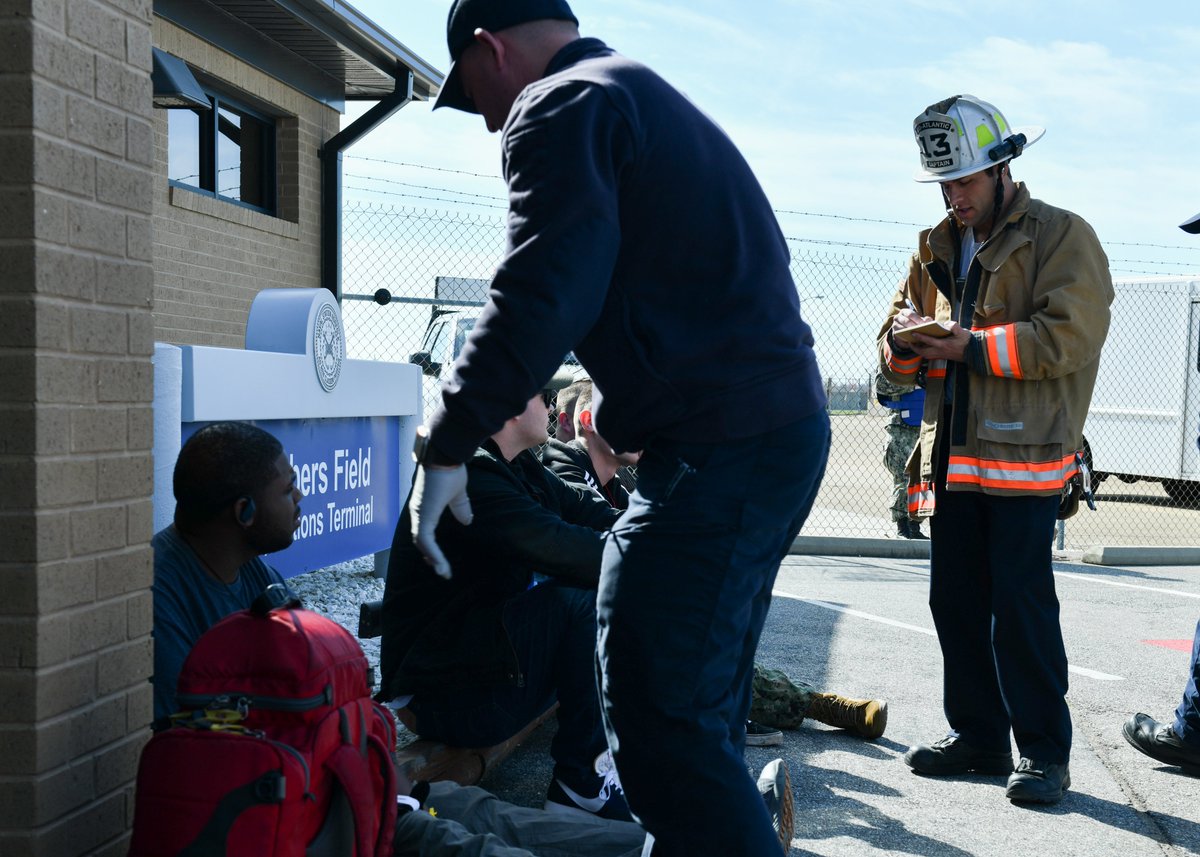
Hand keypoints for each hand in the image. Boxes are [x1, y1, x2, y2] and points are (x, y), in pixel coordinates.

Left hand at [409, 463, 472, 578]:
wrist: (445, 455)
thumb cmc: (450, 469)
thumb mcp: (458, 493)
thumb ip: (460, 508)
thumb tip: (467, 521)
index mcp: (426, 507)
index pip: (424, 531)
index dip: (430, 546)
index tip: (438, 559)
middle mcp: (419, 512)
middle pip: (421, 540)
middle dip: (430, 556)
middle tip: (440, 569)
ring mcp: (420, 513)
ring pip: (422, 543)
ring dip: (432, 558)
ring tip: (442, 571)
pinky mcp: (423, 515)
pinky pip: (425, 540)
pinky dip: (432, 553)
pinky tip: (441, 564)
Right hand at [891, 307, 930, 334]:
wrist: (905, 332)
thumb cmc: (914, 324)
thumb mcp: (920, 321)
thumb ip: (925, 320)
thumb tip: (927, 321)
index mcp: (905, 312)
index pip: (911, 314)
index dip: (917, 319)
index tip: (924, 324)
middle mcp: (898, 317)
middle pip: (906, 321)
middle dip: (914, 326)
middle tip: (921, 331)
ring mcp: (894, 324)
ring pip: (902, 328)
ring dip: (910, 332)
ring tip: (918, 335)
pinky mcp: (894, 332)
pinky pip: (900, 335)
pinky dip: (906, 336)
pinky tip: (912, 339)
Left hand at [908, 321, 970, 361]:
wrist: (973, 352)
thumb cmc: (967, 341)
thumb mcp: (962, 332)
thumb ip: (954, 327)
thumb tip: (947, 324)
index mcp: (944, 345)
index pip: (929, 341)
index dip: (920, 337)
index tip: (913, 333)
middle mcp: (940, 351)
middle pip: (923, 351)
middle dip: (915, 347)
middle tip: (909, 342)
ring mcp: (940, 355)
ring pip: (925, 355)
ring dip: (918, 350)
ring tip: (913, 345)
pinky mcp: (942, 357)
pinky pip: (929, 356)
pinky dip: (924, 352)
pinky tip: (922, 347)